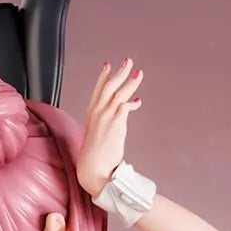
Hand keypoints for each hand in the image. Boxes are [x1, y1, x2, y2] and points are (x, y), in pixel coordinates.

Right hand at [76, 58, 143, 196]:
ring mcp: (105, 117)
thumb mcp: (99, 134)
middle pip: (108, 86)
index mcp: (91, 114)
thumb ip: (108, 123)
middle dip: (119, 72)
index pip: (98, 90)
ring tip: (138, 72)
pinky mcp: (115, 124)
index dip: (103, 77)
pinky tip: (138, 101)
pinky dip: (132, 103)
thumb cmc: (96, 156)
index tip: (108, 65)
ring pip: (118, 93)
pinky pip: (124, 107)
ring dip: (129, 81)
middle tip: (127, 61)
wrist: (93, 169)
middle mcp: (97, 112)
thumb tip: (120, 115)